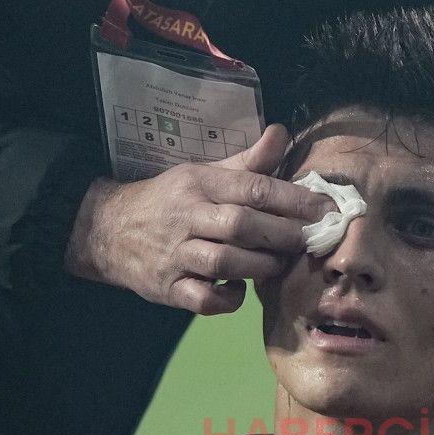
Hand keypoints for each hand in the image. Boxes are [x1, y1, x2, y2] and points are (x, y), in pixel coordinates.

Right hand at [64, 123, 330, 314]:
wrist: (108, 230)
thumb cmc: (170, 201)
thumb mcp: (203, 174)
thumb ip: (247, 162)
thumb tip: (282, 133)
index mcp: (199, 183)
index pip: (252, 188)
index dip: (292, 199)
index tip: (325, 209)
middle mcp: (187, 216)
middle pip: (241, 225)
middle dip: (283, 234)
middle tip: (312, 240)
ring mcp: (176, 255)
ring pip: (223, 262)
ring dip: (260, 266)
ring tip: (279, 265)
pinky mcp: (168, 289)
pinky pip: (202, 300)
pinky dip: (227, 300)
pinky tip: (238, 290)